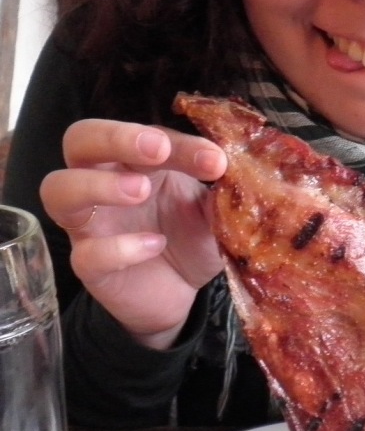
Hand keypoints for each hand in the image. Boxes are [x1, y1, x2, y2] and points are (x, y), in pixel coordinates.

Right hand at [40, 119, 226, 349]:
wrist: (183, 295)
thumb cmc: (190, 237)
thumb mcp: (211, 209)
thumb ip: (221, 189)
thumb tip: (240, 170)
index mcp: (135, 159)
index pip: (145, 135)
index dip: (179, 143)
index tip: (216, 161)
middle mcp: (103, 182)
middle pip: (79, 140)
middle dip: (115, 137)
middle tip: (156, 150)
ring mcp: (91, 223)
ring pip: (58, 189)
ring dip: (99, 184)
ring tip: (140, 191)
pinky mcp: (88, 265)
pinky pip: (86, 252)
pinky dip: (118, 246)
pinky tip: (153, 245)